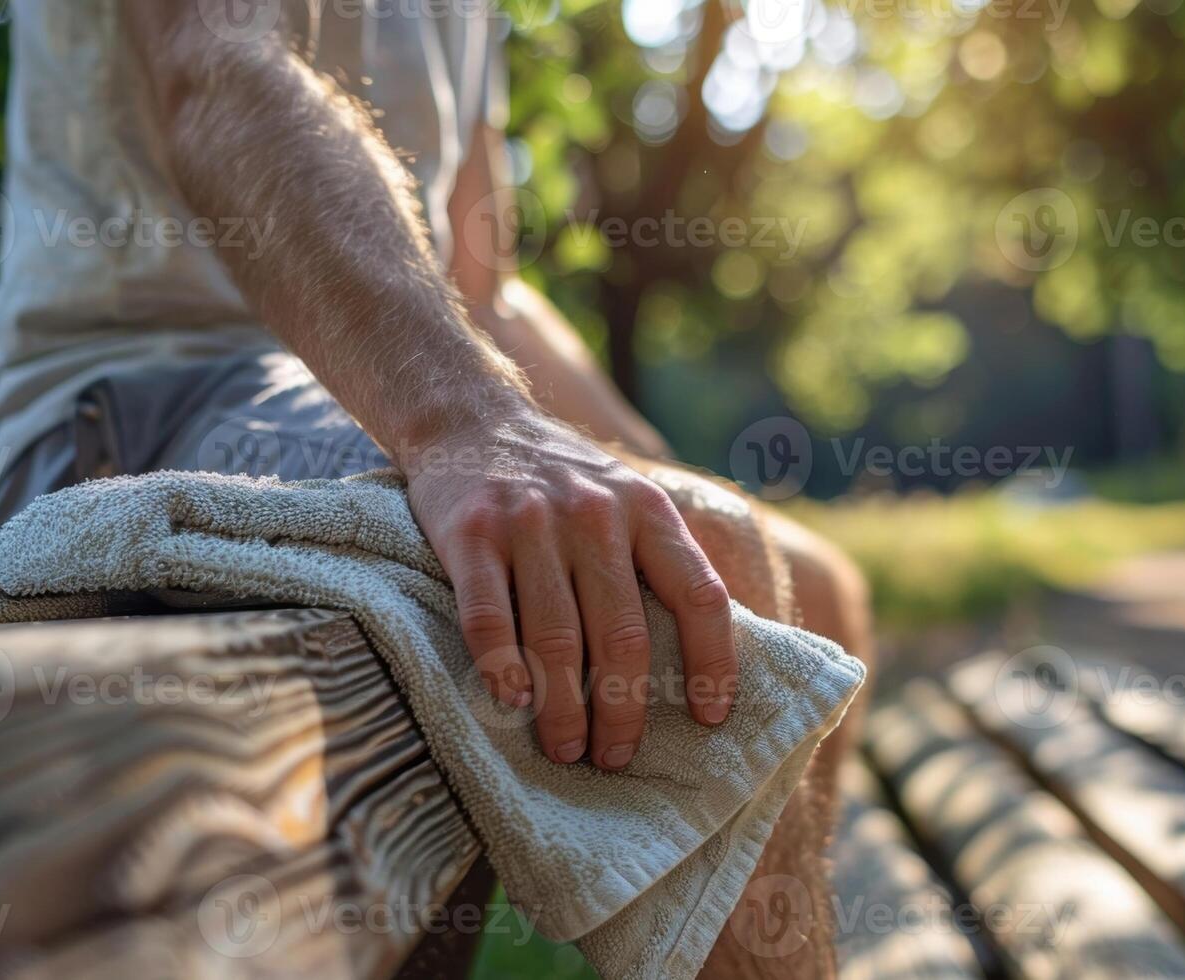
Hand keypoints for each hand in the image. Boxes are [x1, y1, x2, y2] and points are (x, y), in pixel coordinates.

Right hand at [402, 407, 737, 769]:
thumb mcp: (629, 498)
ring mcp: (530, 522)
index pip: (699, 596)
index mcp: (648, 510)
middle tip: (616, 757)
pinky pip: (488, 616)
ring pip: (557, 638)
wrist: (471, 417)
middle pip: (624, 635)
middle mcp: (595, 514)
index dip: (713, 663)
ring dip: (563, 708)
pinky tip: (512, 702)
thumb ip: (664, 559)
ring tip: (567, 749)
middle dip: (624, 710)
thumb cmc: (564, 482)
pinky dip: (501, 667)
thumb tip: (713, 654)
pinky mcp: (471, 533)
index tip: (711, 718)